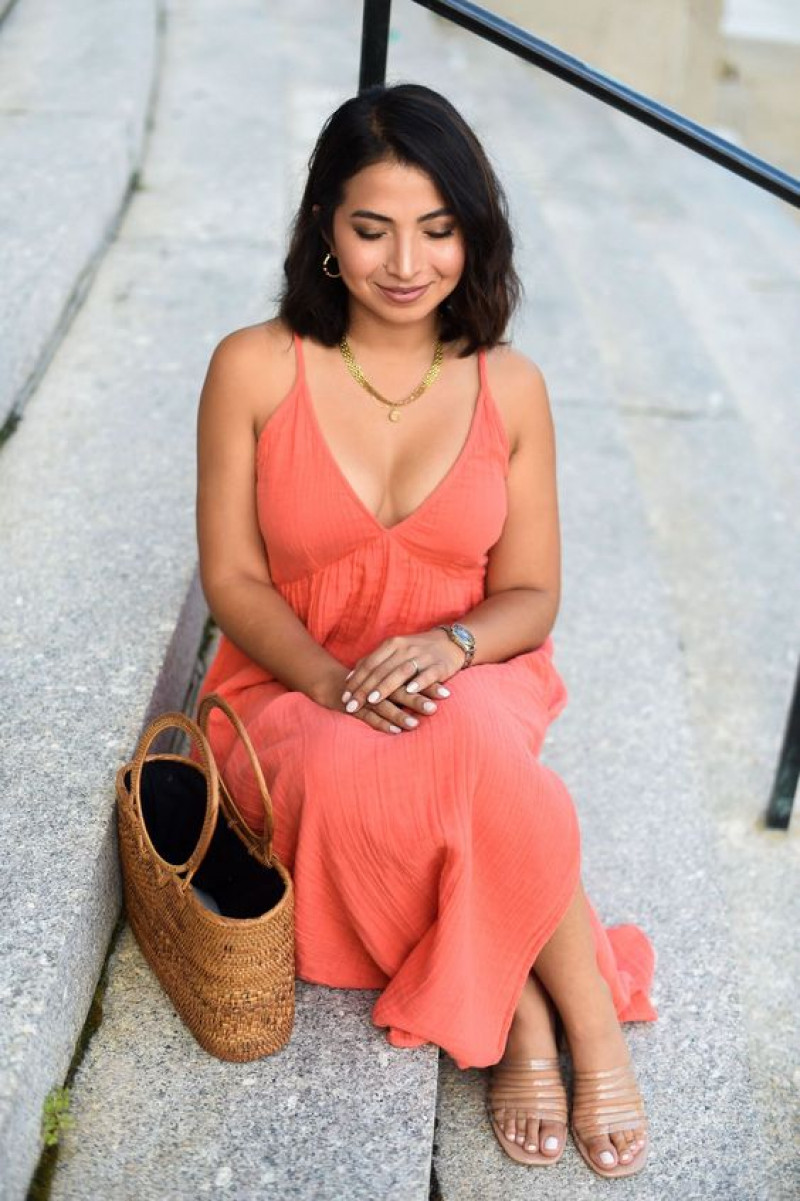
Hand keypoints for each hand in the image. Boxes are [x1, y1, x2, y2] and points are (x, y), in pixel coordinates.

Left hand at [339, 630, 465, 734]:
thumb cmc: (416, 651)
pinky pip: (427, 674)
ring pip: (400, 672)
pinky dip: (418, 683)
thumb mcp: (394, 651)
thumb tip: (350, 678)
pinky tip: (409, 692)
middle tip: (352, 706)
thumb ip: (374, 663)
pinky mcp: (439, 665)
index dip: (356, 681)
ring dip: (386, 686)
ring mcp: (422, 657)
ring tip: (373, 700)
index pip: (369, 663)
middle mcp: (405, 649)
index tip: (345, 697)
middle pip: (381, 670)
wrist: (451, 643)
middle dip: (364, 689)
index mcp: (392, 644)